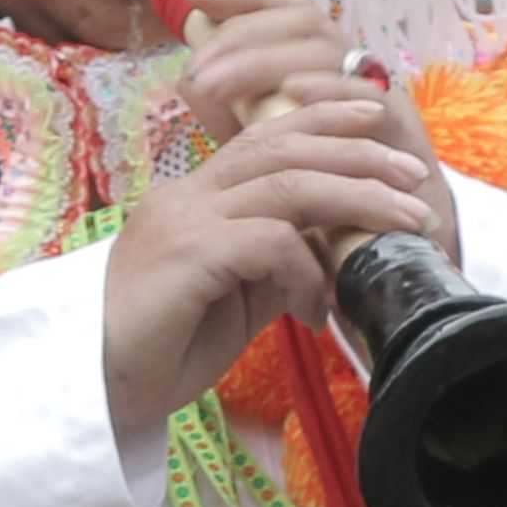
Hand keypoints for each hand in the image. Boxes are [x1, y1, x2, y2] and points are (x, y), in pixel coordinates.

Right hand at [105, 0, 446, 442]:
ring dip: (357, 197)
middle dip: (359, 154)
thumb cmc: (159, 347)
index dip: (323, 120)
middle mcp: (190, 194)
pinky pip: (269, 241)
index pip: (267, 136)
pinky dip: (308, 269)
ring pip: (288, 183)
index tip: (375, 121)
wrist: (92, 386)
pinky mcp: (188, 254)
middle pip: (286, 146)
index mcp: (199, 197)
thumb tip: (330, 251)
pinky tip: (319, 307)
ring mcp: (186, 219)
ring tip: (405, 219)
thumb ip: (275, 264)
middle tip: (414, 175)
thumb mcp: (233, 298)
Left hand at [163, 0, 465, 231]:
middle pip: (306, 22)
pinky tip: (292, 94)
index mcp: (328, 74)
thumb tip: (190, 80)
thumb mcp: (276, 152)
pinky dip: (330, 90)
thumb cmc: (337, 209)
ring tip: (217, 84)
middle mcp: (359, 76)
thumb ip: (240, 116)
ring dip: (267, 62)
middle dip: (243, 35)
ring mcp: (385, 102)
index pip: (289, 13)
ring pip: (331, 52)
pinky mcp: (407, 139)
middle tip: (196, 68)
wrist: (405, 265)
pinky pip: (374, 101)